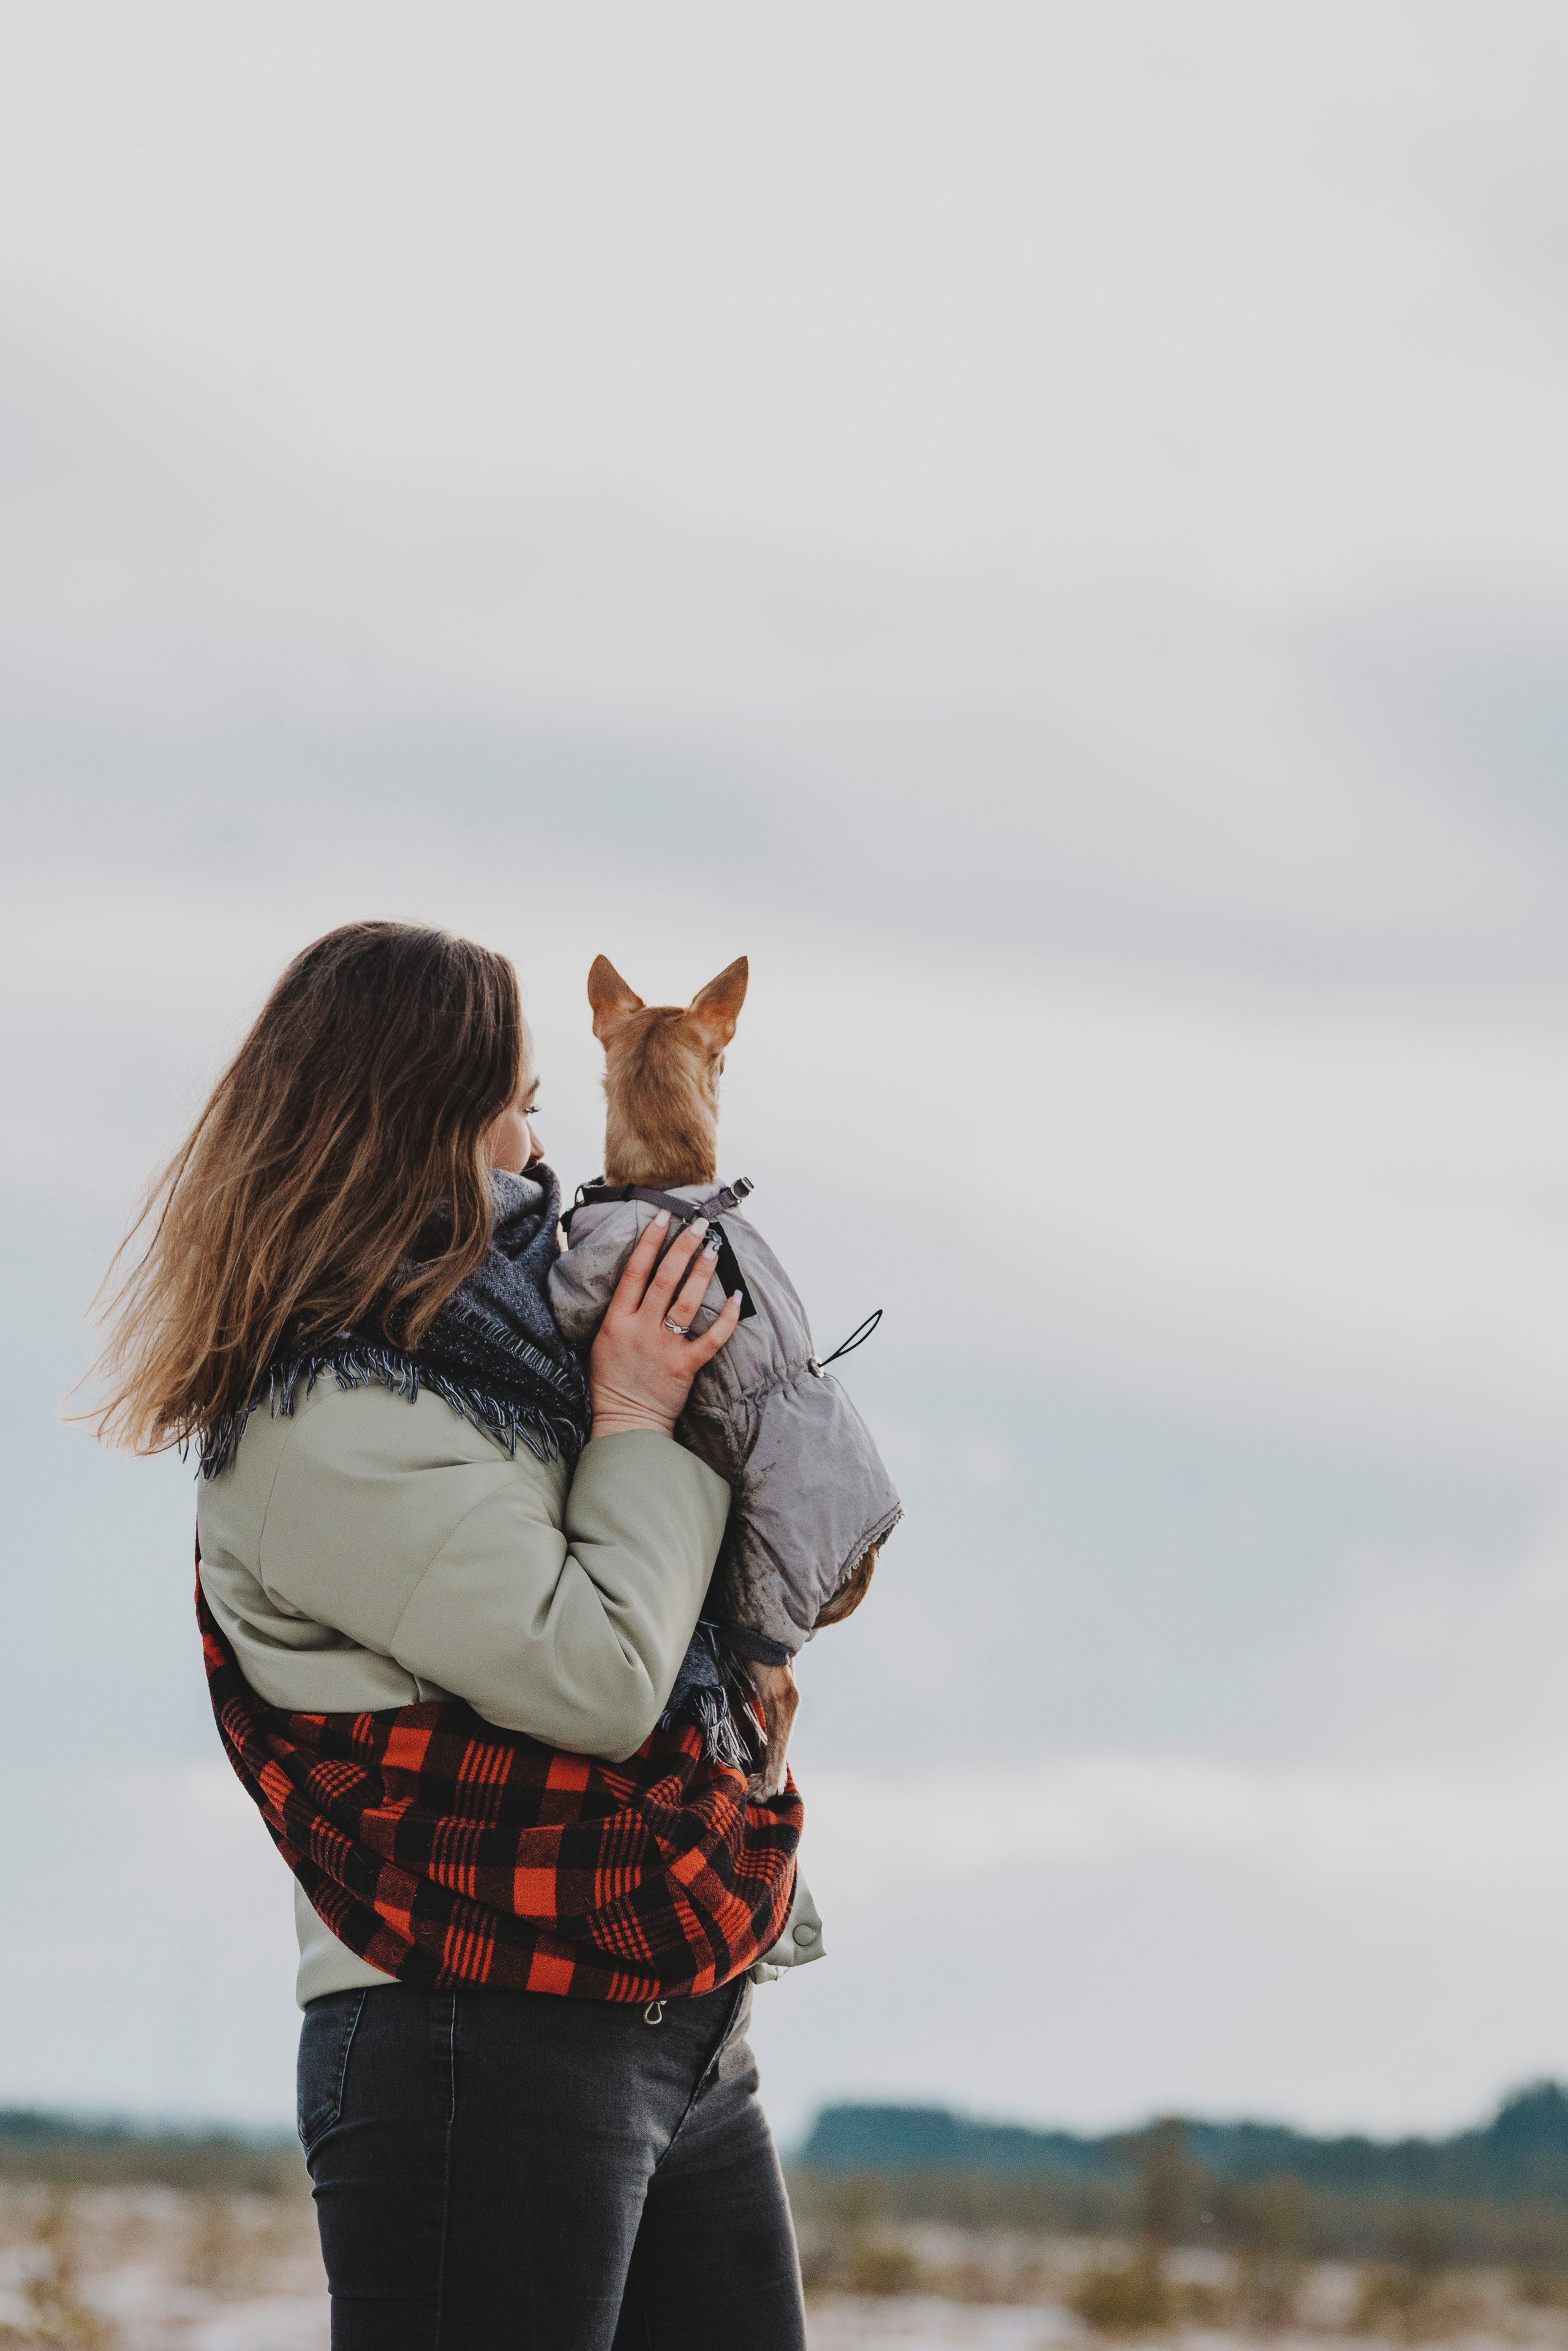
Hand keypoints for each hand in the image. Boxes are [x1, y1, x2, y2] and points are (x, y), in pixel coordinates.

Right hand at [589, 1213, 744, 1439]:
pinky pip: (711, 1338)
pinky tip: (737, 1296)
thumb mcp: (602, 1340)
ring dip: (702, 1272)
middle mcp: (640, 1329)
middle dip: (683, 1247)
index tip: (663, 1218)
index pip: (635, 1271)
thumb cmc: (611, 1381)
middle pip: (664, 1278)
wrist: (625, 1423)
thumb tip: (634, 1277)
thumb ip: (618, 1310)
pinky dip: (726, 1317)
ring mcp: (664, 1347)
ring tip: (714, 1248)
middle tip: (699, 1225)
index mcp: (616, 1320)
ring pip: (687, 1301)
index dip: (649, 1242)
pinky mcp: (684, 1366)